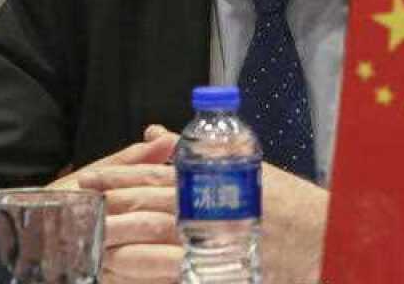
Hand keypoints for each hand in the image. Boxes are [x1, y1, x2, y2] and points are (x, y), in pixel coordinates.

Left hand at [57, 126, 329, 283]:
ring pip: (155, 239)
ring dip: (122, 241)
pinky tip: (127, 271)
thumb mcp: (242, 163)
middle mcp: (208, 207)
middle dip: (110, 209)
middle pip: (147, 208)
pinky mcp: (217, 268)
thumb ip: (193, 148)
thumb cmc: (285, 200)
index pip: (153, 178)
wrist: (323, 236)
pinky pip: (175, 269)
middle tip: (80, 210)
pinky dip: (150, 269)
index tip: (90, 181)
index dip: (118, 180)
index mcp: (210, 179)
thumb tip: (151, 132)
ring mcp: (212, 240)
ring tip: (93, 242)